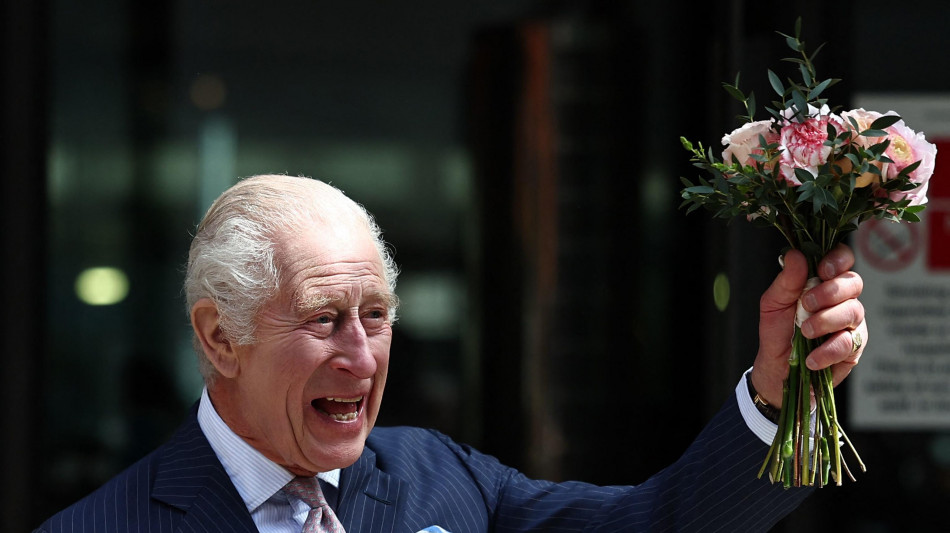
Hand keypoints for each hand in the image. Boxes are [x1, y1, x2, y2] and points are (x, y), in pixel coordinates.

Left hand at [750, 243, 865, 405]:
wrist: (777, 368)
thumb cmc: (777, 331)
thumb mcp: (773, 304)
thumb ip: (787, 280)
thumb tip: (795, 254)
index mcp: (823, 281)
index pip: (843, 259)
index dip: (838, 259)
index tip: (822, 270)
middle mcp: (842, 299)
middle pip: (854, 282)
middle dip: (830, 291)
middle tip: (806, 304)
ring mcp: (851, 322)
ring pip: (854, 311)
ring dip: (826, 321)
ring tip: (805, 332)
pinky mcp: (854, 347)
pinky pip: (848, 343)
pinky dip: (827, 350)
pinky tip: (811, 358)